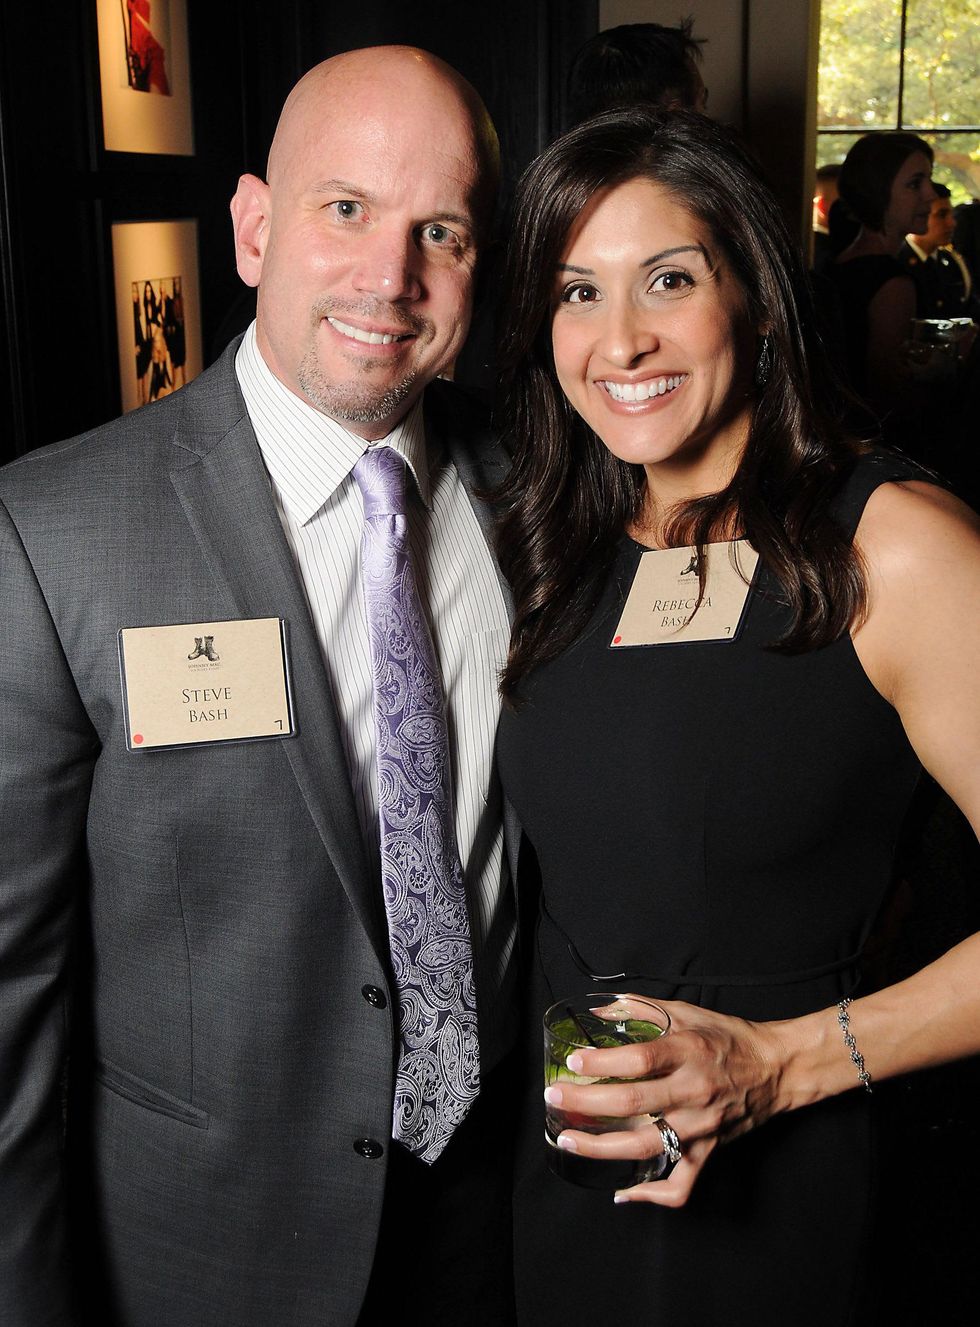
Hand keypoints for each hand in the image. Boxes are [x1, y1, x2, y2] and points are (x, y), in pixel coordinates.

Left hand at [544, 1000, 785, 1205]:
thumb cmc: (728, 1038)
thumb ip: (643, 1009)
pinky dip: (650, 1196)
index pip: (640, 1058)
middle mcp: (694, 1090)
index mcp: (688, 1051)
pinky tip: (622, 1192)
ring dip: (601, 1148)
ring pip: (647, 1147)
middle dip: (586, 1103)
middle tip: (553, 1098)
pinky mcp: (708, 1150)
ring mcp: (701, 1125)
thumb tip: (601, 1010)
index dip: (602, 1063)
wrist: (775, 1068)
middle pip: (634, 1103)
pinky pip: (681, 1185)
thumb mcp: (687, 1012)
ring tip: (567, 1141)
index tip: (573, 1064)